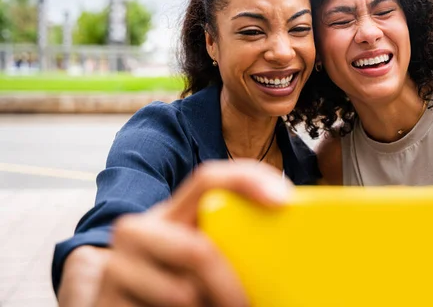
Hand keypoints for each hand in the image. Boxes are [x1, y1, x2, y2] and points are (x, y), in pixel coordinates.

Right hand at [60, 160, 291, 306]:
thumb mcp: (200, 258)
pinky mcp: (107, 300)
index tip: (284, 199)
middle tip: (249, 306)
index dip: (246, 180)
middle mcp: (138, 230)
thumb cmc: (175, 284)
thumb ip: (228, 241)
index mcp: (170, 213)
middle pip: (198, 251)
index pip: (207, 179)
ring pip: (183, 294)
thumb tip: (283, 229)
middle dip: (230, 287)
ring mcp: (116, 267)